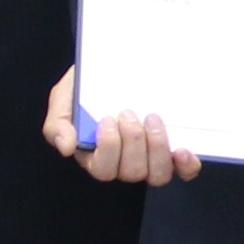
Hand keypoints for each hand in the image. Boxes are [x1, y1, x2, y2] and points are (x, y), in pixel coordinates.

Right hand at [44, 69, 196, 185]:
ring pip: (157, 174)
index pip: (103, 169)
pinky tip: (183, 150)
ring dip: (157, 148)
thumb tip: (66, 148)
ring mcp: (150, 158)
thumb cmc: (87, 87)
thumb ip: (58, 123)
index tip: (107, 119)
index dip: (108, 148)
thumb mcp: (64, 98)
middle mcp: (125, 162)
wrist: (113, 69)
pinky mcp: (172, 151)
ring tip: (152, 119)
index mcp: (97, 155)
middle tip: (129, 113)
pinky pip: (183, 171)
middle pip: (132, 172)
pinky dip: (186, 166)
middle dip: (133, 142)